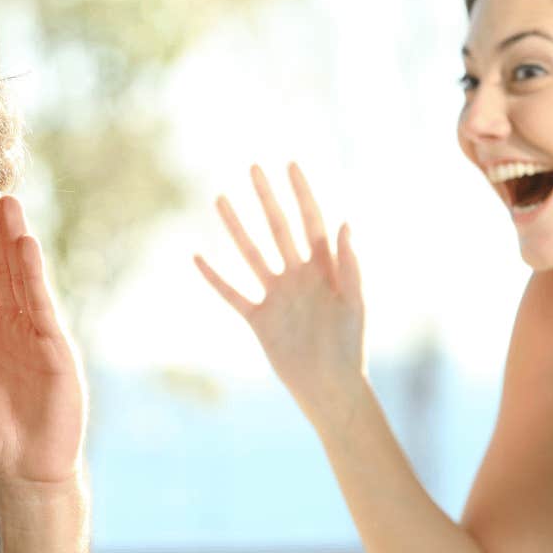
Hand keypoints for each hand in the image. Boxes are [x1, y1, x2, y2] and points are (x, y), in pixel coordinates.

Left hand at [0, 188, 84, 495]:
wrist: (20, 477)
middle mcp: (17, 329)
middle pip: (5, 268)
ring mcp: (38, 337)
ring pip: (24, 277)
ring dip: (14, 239)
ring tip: (5, 201)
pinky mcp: (55, 350)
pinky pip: (41, 304)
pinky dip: (34, 274)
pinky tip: (26, 244)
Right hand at [194, 163, 366, 427]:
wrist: (330, 386)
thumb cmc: (350, 347)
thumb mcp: (354, 303)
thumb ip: (350, 264)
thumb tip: (345, 223)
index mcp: (324, 269)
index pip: (311, 222)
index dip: (302, 194)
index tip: (290, 166)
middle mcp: (298, 276)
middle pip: (279, 228)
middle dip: (266, 198)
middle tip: (253, 167)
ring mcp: (276, 295)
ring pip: (251, 253)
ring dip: (236, 226)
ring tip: (220, 199)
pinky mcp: (259, 318)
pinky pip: (232, 293)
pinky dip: (215, 277)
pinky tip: (198, 257)